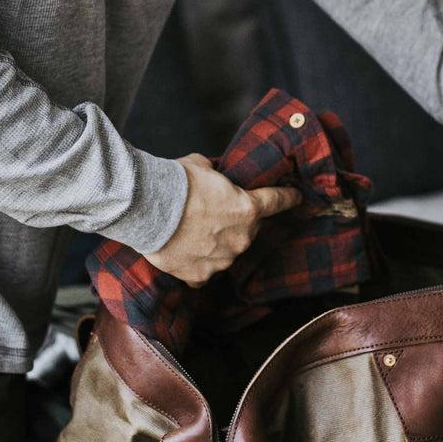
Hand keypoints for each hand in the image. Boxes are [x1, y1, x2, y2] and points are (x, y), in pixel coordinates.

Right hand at [144, 154, 301, 286]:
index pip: (277, 201)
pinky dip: (199, 266)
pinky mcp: (199, 275)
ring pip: (227, 252)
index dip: (287, 197)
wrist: (146, 208)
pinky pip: (205, 274)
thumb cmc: (176, 182)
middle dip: (237, 221)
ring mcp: (222, 260)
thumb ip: (216, 175)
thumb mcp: (202, 166)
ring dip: (216, 243)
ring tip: (191, 231)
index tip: (296, 197)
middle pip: (249, 230)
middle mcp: (241, 238)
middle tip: (213, 211)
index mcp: (248, 209)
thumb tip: (213, 175)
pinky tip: (187, 256)